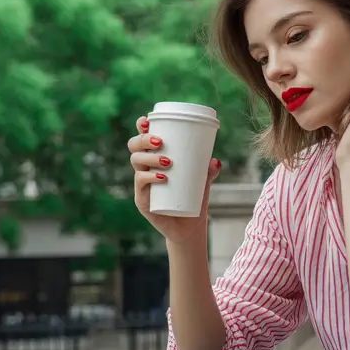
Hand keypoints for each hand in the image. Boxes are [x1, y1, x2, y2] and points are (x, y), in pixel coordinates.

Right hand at [128, 115, 221, 244]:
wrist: (189, 229)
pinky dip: (150, 178)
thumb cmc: (193, 201)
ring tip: (168, 161)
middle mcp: (144, 170)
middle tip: (160, 141)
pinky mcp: (142, 200)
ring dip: (150, 158)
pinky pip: (141, 184)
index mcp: (154, 160)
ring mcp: (141, 185)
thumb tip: (215, 161)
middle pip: (134, 148)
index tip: (146, 120)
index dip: (141, 128)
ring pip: (137, 163)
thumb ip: (208, 172)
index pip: (142, 140)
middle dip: (143, 140)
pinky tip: (161, 177)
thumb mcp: (202, 183)